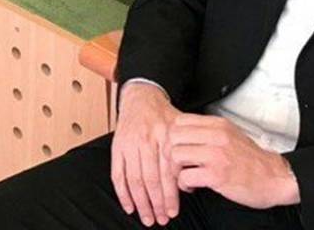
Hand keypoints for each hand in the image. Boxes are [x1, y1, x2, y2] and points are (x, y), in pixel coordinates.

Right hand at [111, 82, 183, 226]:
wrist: (141, 96)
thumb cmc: (163, 114)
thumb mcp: (181, 126)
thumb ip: (189, 148)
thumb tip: (197, 176)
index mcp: (164, 136)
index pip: (167, 172)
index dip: (170, 195)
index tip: (173, 211)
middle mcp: (146, 141)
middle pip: (151, 179)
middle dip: (156, 203)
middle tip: (162, 219)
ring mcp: (130, 144)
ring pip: (134, 179)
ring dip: (140, 202)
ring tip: (147, 217)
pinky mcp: (117, 146)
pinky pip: (117, 173)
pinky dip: (122, 192)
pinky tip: (129, 205)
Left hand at [164, 114, 299, 209]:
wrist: (276, 178)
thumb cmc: (253, 160)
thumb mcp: (231, 135)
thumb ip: (209, 131)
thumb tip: (184, 132)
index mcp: (218, 125)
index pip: (180, 121)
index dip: (173, 136)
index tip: (177, 147)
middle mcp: (216, 137)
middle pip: (173, 136)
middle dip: (170, 153)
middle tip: (177, 164)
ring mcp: (216, 156)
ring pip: (175, 155)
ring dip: (175, 170)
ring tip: (185, 176)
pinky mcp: (217, 176)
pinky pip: (185, 177)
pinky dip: (184, 184)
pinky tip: (193, 186)